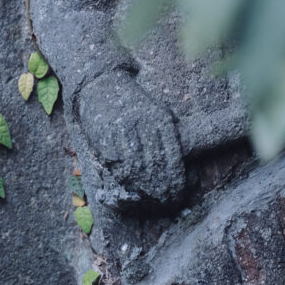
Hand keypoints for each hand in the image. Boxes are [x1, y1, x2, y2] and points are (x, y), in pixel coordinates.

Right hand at [76, 71, 185, 210]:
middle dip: (160, 187)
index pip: (172, 154)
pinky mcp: (104, 134)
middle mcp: (143, 122)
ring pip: (135, 166)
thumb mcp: (156, 109)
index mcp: (160, 117)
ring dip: (141, 186)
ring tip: (146, 197)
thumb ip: (168, 131)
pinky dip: (121, 175)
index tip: (177, 193)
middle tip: (163, 200)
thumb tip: (181, 160)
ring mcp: (123, 128)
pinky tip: (127, 183)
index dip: (175, 178)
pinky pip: (115, 162)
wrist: (102, 84)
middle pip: (155, 164)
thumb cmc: (134, 103)